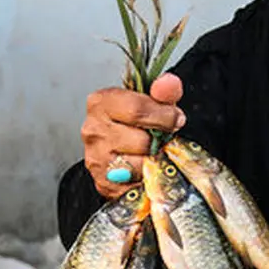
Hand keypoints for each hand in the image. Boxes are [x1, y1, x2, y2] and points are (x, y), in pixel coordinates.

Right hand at [81, 73, 186, 197]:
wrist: (119, 149)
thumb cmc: (134, 123)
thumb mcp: (152, 102)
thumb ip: (163, 92)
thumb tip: (169, 83)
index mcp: (101, 103)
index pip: (137, 110)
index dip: (164, 116)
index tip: (174, 118)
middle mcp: (93, 131)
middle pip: (142, 141)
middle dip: (160, 141)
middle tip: (161, 138)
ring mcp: (96, 159)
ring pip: (141, 165)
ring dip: (154, 161)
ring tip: (151, 153)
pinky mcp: (104, 183)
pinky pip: (138, 184)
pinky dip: (148, 178)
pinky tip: (145, 168)